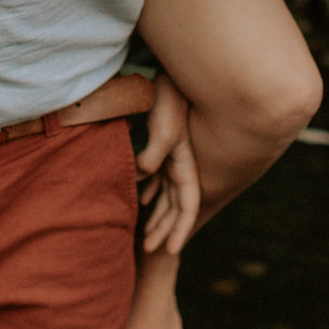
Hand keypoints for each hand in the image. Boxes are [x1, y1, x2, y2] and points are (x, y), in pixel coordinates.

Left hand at [135, 73, 199, 254]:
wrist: (170, 76)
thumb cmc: (169, 100)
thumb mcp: (164, 127)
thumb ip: (154, 152)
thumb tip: (143, 173)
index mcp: (186, 166)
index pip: (187, 206)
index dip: (180, 230)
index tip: (170, 252)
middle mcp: (182, 167)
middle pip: (176, 207)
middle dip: (164, 230)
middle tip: (148, 250)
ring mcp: (173, 159)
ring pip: (166, 195)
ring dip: (157, 215)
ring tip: (145, 234)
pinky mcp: (162, 148)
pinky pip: (158, 179)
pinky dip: (151, 193)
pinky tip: (141, 202)